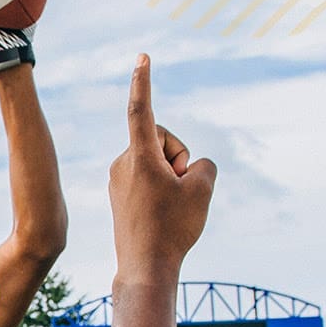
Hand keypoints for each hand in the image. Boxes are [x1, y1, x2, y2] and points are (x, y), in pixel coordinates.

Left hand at [108, 54, 214, 281]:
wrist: (145, 268)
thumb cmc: (172, 229)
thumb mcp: (203, 190)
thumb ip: (205, 166)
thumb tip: (192, 168)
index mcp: (139, 156)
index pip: (142, 109)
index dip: (144, 81)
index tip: (142, 58)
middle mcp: (123, 162)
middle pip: (163, 141)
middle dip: (179, 158)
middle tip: (179, 190)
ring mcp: (119, 179)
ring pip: (158, 161)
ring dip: (172, 177)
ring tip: (169, 207)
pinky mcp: (121, 194)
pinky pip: (150, 178)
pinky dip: (162, 188)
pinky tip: (162, 214)